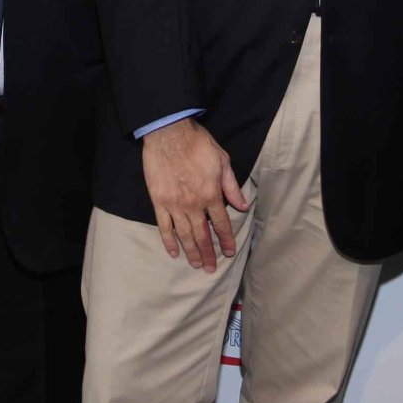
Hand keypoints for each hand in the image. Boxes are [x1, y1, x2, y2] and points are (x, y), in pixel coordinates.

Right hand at [140, 118, 247, 270]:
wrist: (169, 133)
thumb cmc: (198, 143)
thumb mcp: (222, 161)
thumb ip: (231, 186)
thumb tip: (243, 205)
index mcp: (211, 194)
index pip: (221, 224)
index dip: (226, 240)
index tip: (229, 253)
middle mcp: (194, 204)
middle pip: (202, 235)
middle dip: (208, 253)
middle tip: (210, 269)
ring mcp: (174, 205)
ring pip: (184, 234)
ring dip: (191, 252)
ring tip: (196, 265)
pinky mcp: (159, 201)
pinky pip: (164, 226)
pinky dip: (169, 241)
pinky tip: (174, 252)